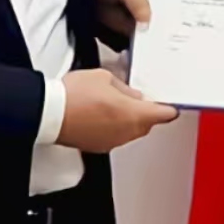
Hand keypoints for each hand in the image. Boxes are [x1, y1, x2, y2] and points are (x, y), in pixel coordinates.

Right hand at [58, 67, 176, 151]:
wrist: (51, 113)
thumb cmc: (74, 95)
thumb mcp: (104, 77)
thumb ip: (125, 87)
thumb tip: (132, 94)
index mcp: (133, 114)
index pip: (163, 114)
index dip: (170, 108)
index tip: (173, 105)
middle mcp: (126, 132)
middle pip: (148, 124)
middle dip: (148, 113)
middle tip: (143, 100)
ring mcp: (112, 142)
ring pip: (132, 132)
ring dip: (131, 120)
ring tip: (117, 104)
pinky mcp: (99, 146)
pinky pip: (116, 137)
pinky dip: (115, 127)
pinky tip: (104, 115)